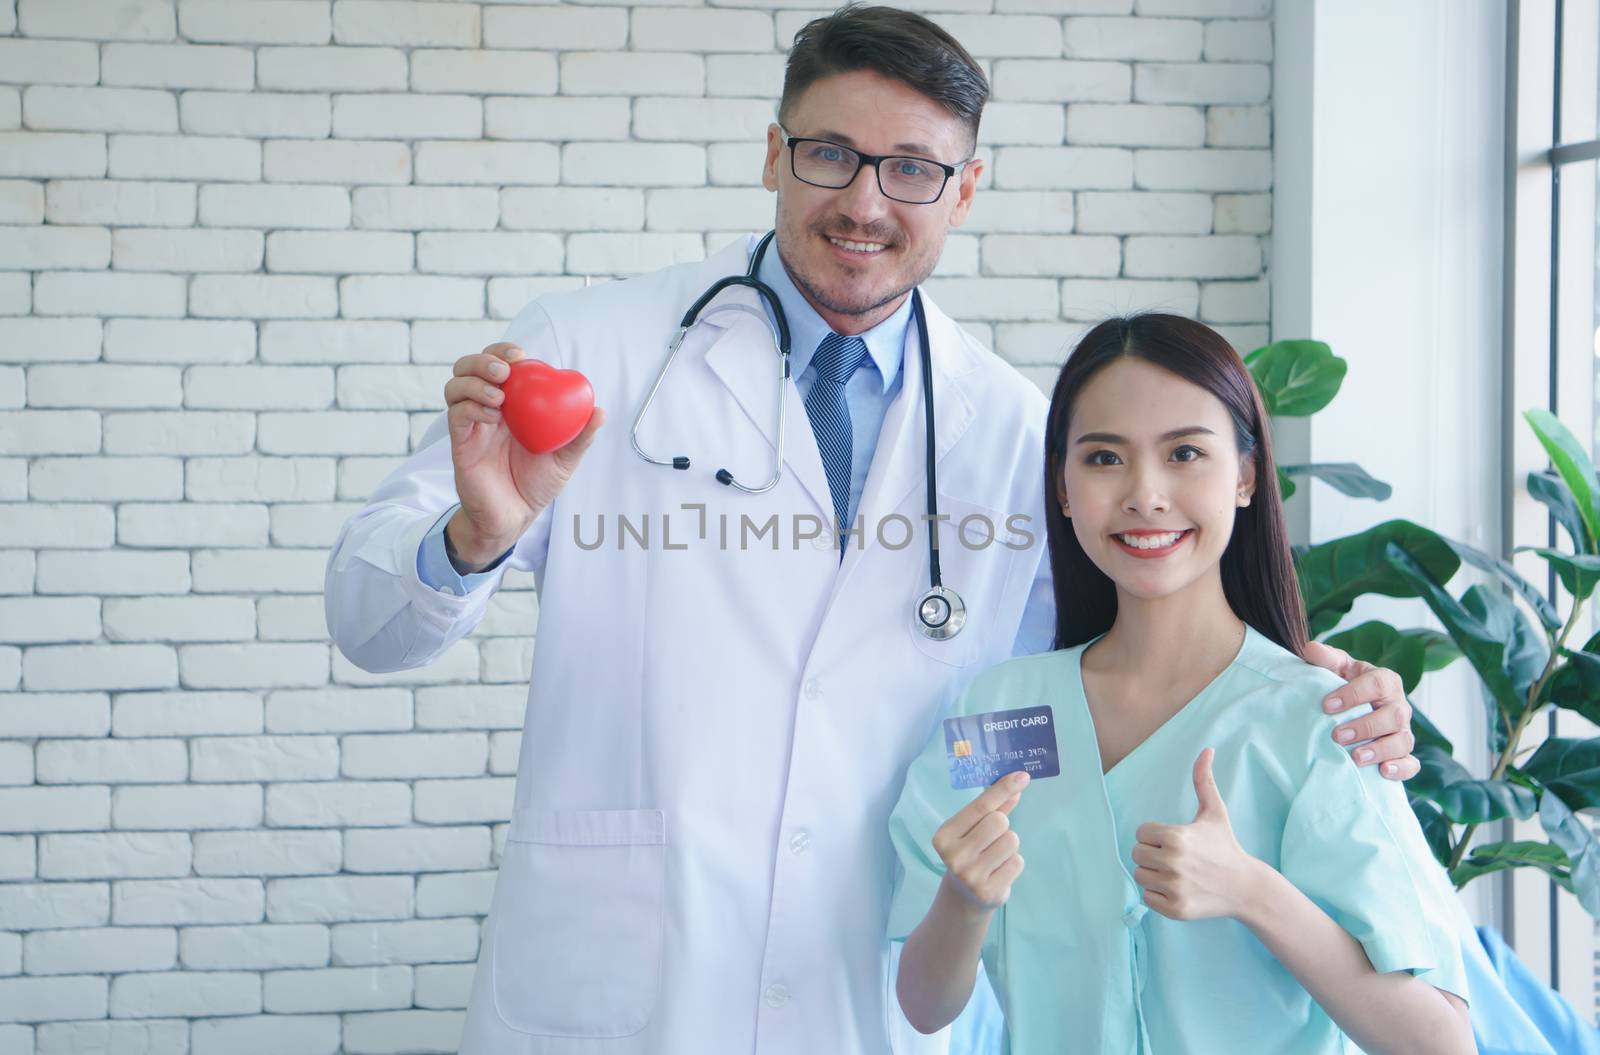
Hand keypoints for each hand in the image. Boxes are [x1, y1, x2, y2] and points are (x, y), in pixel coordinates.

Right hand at [444, 342, 604, 565]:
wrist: (515, 516)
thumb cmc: (537, 484)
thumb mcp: (566, 459)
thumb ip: (581, 436)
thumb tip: (600, 411)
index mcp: (510, 405)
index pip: (499, 365)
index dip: (503, 351)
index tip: (521, 355)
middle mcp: (486, 409)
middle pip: (469, 367)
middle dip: (483, 359)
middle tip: (505, 370)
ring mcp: (471, 425)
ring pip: (456, 386)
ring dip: (475, 381)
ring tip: (500, 395)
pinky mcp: (460, 443)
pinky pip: (456, 415)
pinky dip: (471, 407)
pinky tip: (492, 415)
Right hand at [931, 770, 1028, 911]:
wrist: (964, 897)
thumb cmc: (971, 852)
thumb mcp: (974, 829)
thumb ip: (994, 807)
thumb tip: (1017, 784)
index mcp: (944, 836)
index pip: (980, 806)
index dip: (1003, 788)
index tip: (1023, 776)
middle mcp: (953, 856)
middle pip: (999, 822)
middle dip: (1003, 826)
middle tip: (992, 839)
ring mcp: (970, 876)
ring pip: (1011, 840)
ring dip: (1009, 846)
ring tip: (995, 857)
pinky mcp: (988, 891)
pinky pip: (1017, 862)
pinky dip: (1013, 863)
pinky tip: (999, 871)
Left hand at [1132, 749, 1263, 921]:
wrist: (1245, 887)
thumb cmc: (1225, 846)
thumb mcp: (1215, 811)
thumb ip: (1204, 780)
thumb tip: (1207, 749)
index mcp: (1176, 837)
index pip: (1141, 833)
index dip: (1155, 835)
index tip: (1175, 840)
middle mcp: (1172, 863)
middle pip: (1137, 854)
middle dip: (1152, 854)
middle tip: (1175, 857)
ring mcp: (1174, 887)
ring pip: (1140, 876)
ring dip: (1153, 874)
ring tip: (1176, 872)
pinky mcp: (1175, 908)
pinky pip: (1147, 898)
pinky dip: (1158, 894)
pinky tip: (1178, 888)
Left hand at [1302, 640, 1418, 780]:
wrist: (1355, 706)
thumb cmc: (1345, 684)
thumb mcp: (1336, 668)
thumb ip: (1326, 659)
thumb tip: (1310, 648)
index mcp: (1385, 681)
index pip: (1377, 683)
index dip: (1354, 694)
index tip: (1326, 705)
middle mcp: (1399, 706)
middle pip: (1393, 715)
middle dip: (1366, 726)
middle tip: (1337, 735)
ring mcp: (1403, 731)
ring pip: (1403, 740)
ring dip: (1380, 750)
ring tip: (1356, 757)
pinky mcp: (1403, 753)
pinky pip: (1411, 763)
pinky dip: (1400, 768)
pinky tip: (1383, 772)